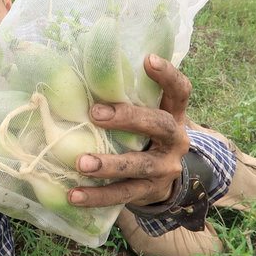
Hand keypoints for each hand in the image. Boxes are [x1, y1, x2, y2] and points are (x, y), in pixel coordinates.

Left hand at [68, 54, 190, 207]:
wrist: (163, 180)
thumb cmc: (145, 136)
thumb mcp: (146, 117)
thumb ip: (129, 100)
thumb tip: (82, 75)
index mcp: (174, 114)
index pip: (179, 91)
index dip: (168, 75)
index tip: (149, 60)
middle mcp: (176, 139)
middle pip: (160, 125)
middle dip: (128, 118)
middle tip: (95, 114)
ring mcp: (165, 168)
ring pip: (140, 165)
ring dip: (109, 164)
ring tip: (81, 163)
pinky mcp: (150, 191)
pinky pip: (124, 194)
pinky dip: (98, 196)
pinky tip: (75, 195)